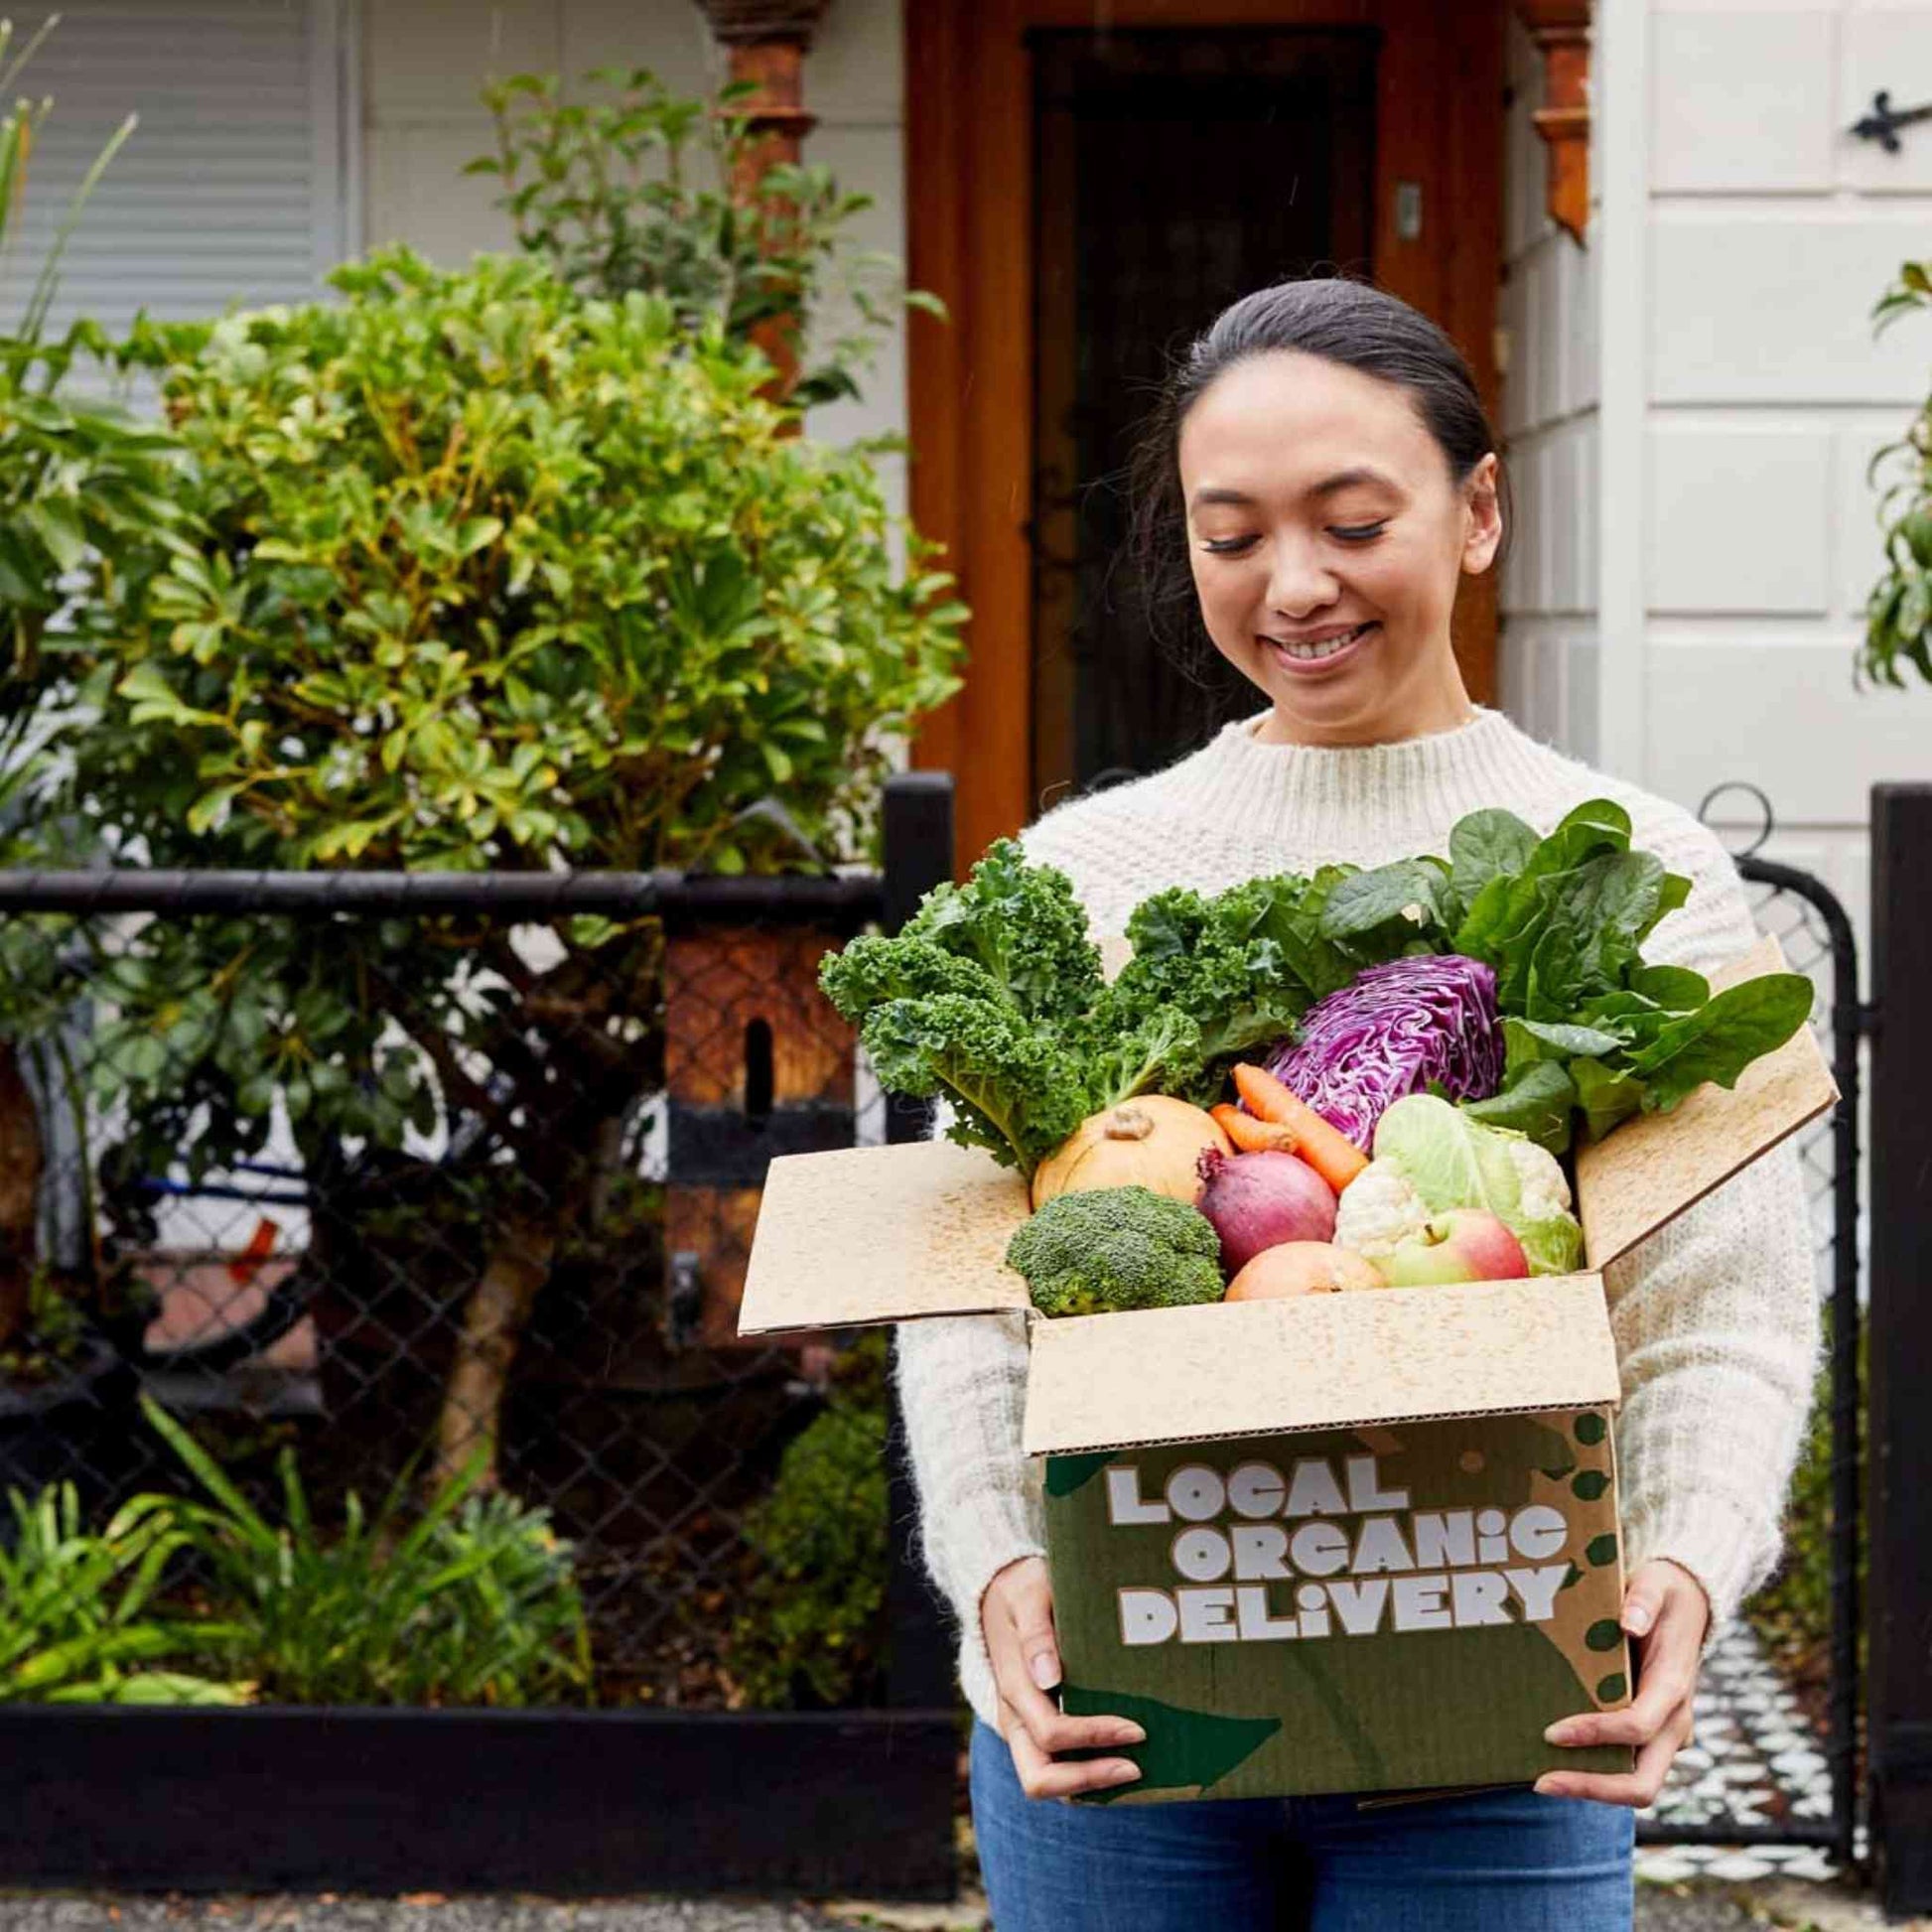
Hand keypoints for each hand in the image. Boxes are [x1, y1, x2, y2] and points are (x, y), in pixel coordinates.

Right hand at [981, 1555, 1144, 1799]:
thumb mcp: (1030, 1598)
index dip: (1094, 1736)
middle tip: (1136, 1767)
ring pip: (1049, 1782)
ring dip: (1091, 1785)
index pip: (1051, 1733)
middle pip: (1039, 1779)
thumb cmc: (1024, 1591)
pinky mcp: (1036, 1731)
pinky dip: (1089, 1777)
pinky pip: (1058, 1769)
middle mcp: (1014, 1720)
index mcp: (1013, 1689)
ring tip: (1136, 1770)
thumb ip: (1037, 1633)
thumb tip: (1048, 1677)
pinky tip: (1123, 1761)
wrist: (1002, 1595)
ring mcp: (1023, 1730)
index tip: (1136, 1729)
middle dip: (1089, 1780)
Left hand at [1534, 1557, 1710, 1806]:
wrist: (1688, 1607)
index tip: (1551, 1732)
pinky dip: (1595, 1775)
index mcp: (1674, 1687)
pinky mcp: (1652, 1738)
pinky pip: (1627, 1769)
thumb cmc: (1665, 1593)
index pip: (1638, 1726)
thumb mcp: (1657, 1583)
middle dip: (1593, 1789)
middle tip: (1540, 1783)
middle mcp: (1675, 1722)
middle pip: (1643, 1783)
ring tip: (1539, 1778)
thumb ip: (1644, 1599)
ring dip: (1591, 1789)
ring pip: (1636, 1785)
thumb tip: (1627, 1622)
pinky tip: (1554, 1764)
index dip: (1595, 1733)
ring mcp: (1666, 1735)